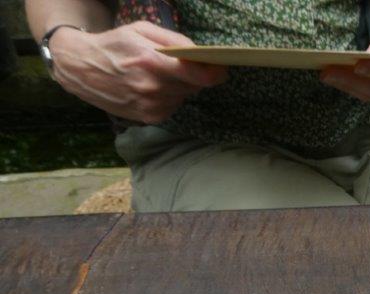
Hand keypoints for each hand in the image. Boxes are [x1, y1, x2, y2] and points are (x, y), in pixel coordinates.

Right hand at [48, 21, 226, 123]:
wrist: (80, 67)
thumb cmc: (114, 44)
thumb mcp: (141, 30)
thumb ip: (174, 40)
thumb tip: (200, 54)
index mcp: (150, 62)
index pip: (197, 75)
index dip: (214, 73)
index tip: (220, 69)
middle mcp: (152, 87)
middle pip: (194, 85)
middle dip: (194, 75)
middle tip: (182, 66)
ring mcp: (150, 105)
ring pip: (184, 96)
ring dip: (180, 86)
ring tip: (159, 75)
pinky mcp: (148, 117)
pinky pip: (173, 106)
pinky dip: (169, 97)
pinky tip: (151, 88)